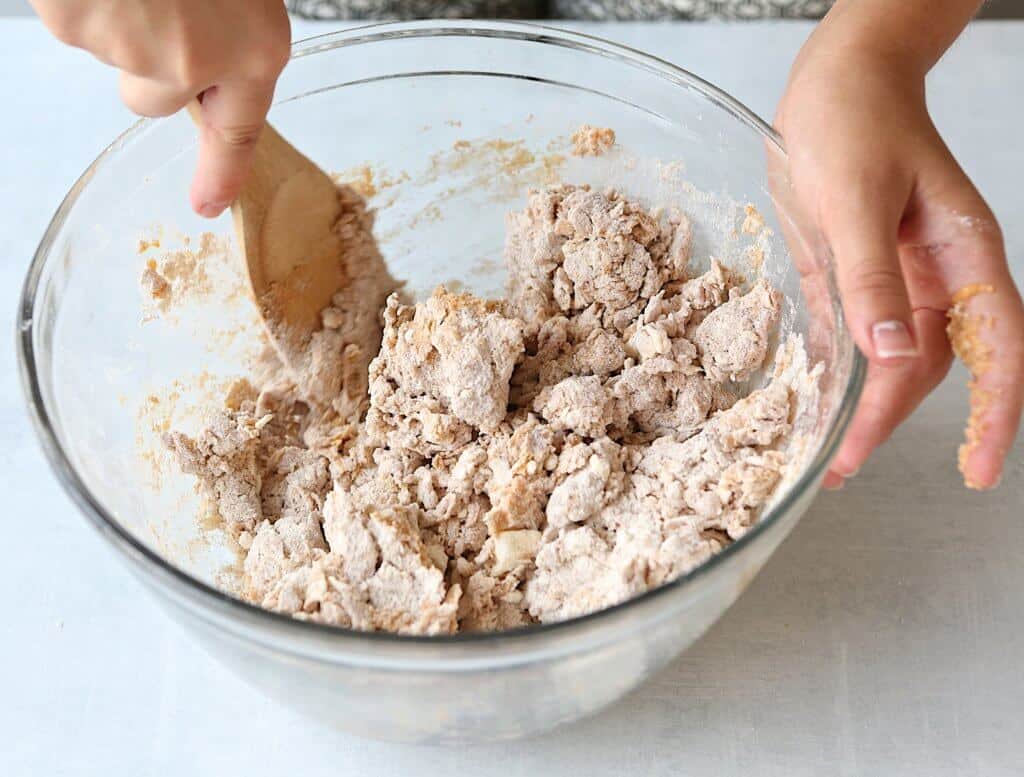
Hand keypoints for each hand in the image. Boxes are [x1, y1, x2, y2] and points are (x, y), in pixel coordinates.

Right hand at [31, 0, 290, 217]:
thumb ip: (223, 28)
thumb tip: (197, 61)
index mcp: (253, 47)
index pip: (240, 131)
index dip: (223, 172)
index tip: (209, 204)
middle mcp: (193, 63)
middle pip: (151, 97)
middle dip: (144, 62)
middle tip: (153, 0)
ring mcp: (127, 47)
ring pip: (110, 52)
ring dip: (115, 14)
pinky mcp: (72, 23)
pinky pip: (69, 18)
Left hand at [776, 41, 1023, 489]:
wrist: (835, 78)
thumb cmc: (855, 118)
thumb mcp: (855, 197)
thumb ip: (870, 274)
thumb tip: (889, 353)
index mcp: (961, 253)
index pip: (995, 347)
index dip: (994, 412)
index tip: (977, 469)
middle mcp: (936, 274)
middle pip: (929, 365)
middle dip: (893, 419)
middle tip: (843, 465)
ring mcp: (896, 276)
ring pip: (892, 358)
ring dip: (864, 405)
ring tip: (829, 452)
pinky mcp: (856, 273)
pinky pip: (854, 333)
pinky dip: (839, 370)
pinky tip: (816, 403)